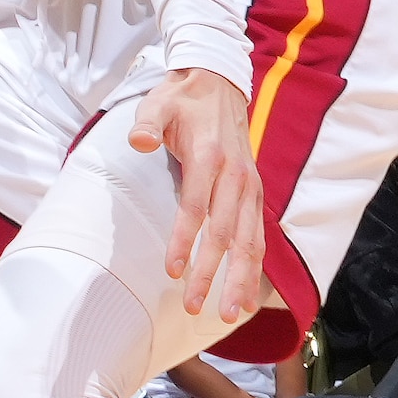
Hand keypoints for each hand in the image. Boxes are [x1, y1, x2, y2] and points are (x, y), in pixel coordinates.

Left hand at [124, 67, 268, 326]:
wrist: (219, 83)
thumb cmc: (183, 99)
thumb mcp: (158, 102)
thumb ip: (146, 122)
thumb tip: (138, 141)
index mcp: (211, 156)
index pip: (196, 206)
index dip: (184, 240)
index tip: (172, 272)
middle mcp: (236, 176)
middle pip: (226, 233)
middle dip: (212, 273)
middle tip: (195, 307)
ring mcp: (250, 187)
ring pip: (249, 241)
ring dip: (240, 279)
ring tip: (228, 315)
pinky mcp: (255, 194)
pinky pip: (258, 236)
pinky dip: (255, 268)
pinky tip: (248, 298)